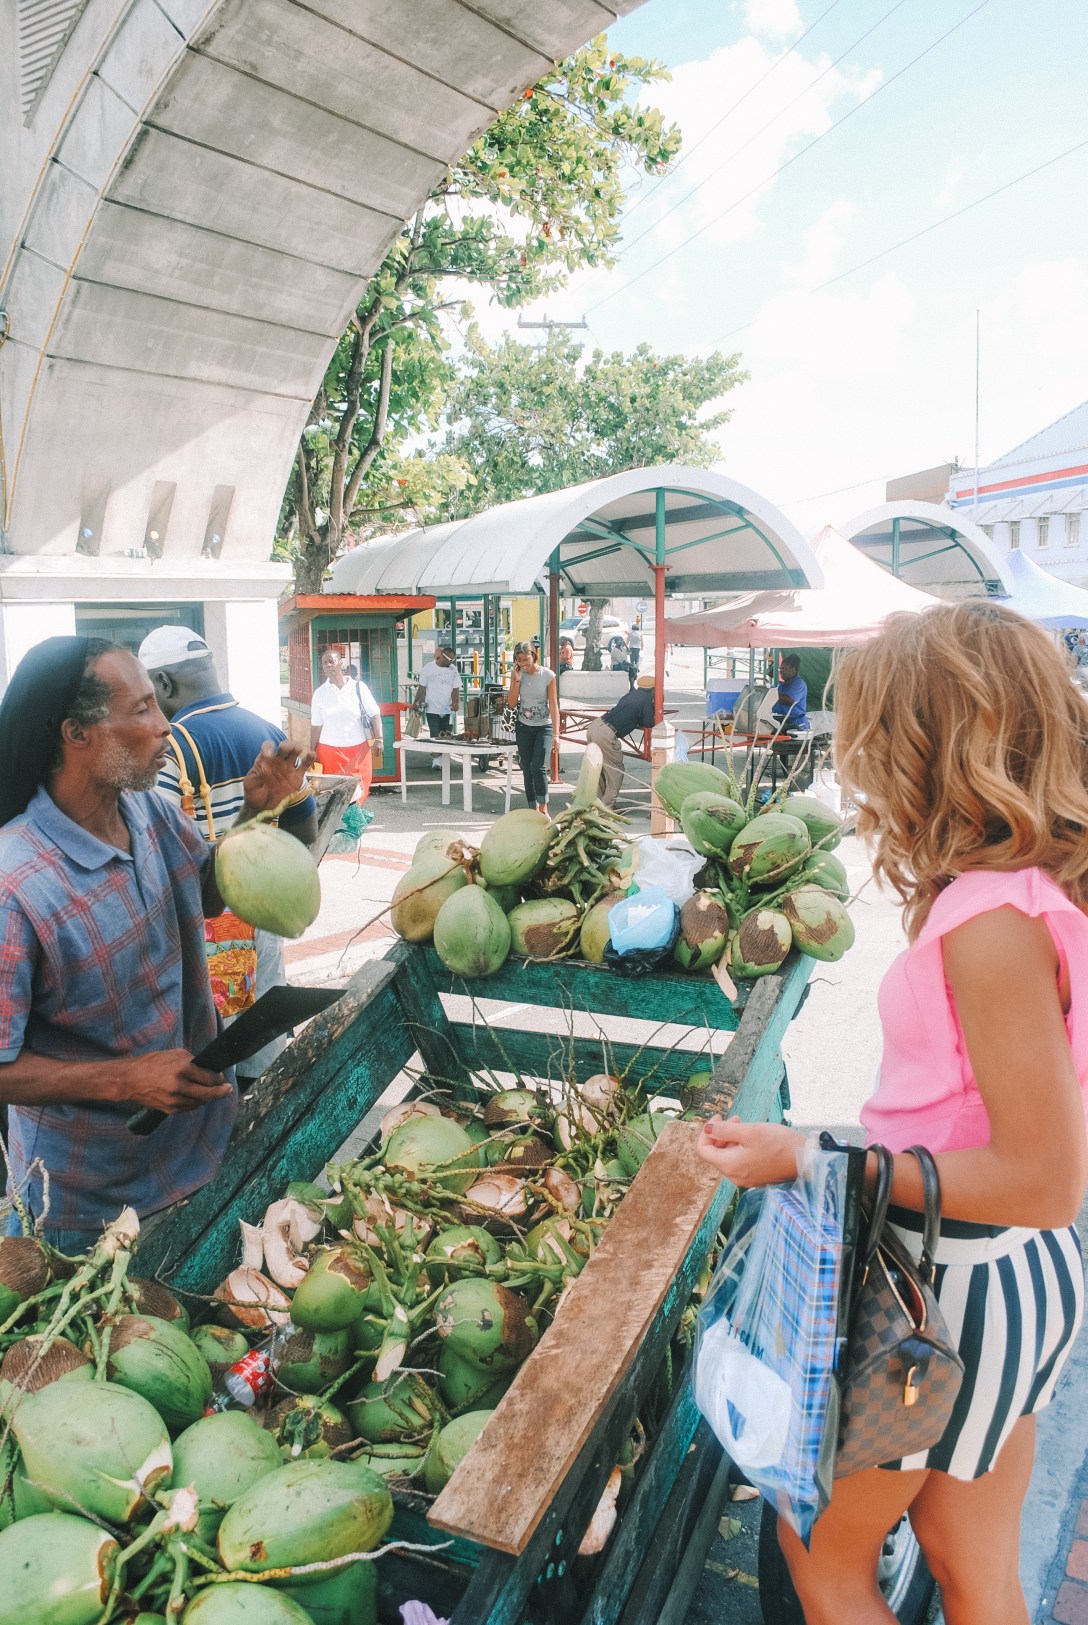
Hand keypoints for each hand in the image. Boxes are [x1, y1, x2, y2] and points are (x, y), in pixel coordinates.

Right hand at [110, 1050, 232, 1113]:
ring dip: (207, 1098)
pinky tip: (195, 1096)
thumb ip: (193, 1062)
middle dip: (221, 1092)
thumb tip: (209, 1070)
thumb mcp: (175, 1054)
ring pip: (200, 1102)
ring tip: (211, 1092)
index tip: (223, 1079)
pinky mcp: (169, 1110)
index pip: (209, 1078)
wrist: (130, 1079)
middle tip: (227, 1090)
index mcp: (181, 1069)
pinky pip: (189, 1107)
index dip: (219, 1079)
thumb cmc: (152, 1063)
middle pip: (208, 1094)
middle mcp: (179, 1086)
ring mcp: (174, 1100)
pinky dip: (195, 1102)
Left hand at [242, 739, 315, 814]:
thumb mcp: (249, 784)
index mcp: (265, 760)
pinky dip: (309, 759)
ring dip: (296, 748)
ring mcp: (288, 768)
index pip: (268, 746)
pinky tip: (311, 754)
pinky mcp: (297, 777)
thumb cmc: (253, 793)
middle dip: (285, 745)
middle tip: (285, 749)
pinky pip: (304, 766)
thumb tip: (264, 768)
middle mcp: (277, 761)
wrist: (262, 807)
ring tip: (297, 749)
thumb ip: (254, 776)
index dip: (268, 747)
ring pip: (294, 753)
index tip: (267, 755)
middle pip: (284, 747)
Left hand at [696, 1116, 803, 1187]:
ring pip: (729, 1156)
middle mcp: (735, 1176)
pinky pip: (740, 1162)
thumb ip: (724, 1130)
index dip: (706, 1132)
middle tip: (735, 1119)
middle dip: (721, 1133)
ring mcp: (746, 1178)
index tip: (718, 1118)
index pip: (704, 1151)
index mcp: (730, 1166)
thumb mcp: (750, 1131)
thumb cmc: (779, 1143)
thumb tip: (707, 1129)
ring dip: (731, 1139)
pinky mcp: (757, 1177)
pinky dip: (741, 1148)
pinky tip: (752, 1137)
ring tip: (744, 1125)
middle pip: (716, 1154)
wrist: (806, 1160)